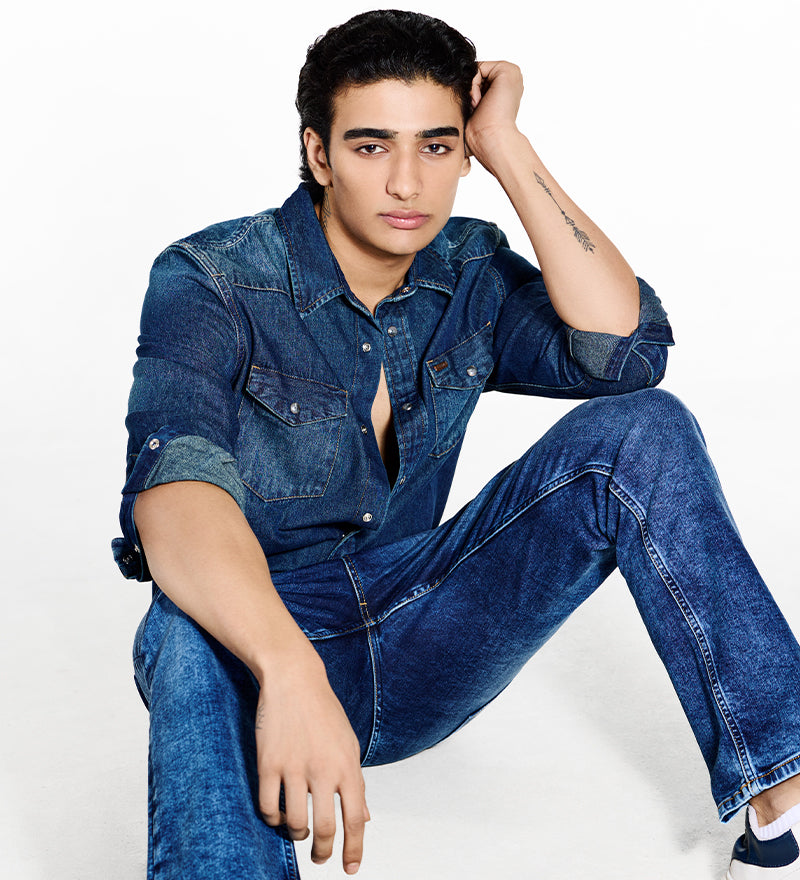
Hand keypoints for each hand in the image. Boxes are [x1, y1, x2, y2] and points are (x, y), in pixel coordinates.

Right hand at [257, 651, 369, 873]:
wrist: (294, 679)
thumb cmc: (323, 711)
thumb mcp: (348, 744)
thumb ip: (356, 782)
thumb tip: (365, 817)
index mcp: (348, 765)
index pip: (356, 819)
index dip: (354, 849)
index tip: (350, 868)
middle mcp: (323, 769)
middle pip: (326, 828)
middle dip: (324, 852)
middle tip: (321, 859)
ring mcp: (294, 767)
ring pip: (295, 822)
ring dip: (297, 834)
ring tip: (299, 832)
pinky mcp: (268, 763)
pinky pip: (268, 807)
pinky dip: (272, 819)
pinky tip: (277, 816)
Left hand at [465, 61, 526, 172]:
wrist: (492, 142)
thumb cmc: (482, 137)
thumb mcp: (472, 115)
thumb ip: (467, 102)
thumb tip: (444, 103)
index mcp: (506, 90)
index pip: (478, 81)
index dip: (469, 95)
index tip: (473, 112)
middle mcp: (511, 80)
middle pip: (476, 75)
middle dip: (469, 92)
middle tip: (475, 110)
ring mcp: (511, 73)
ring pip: (476, 72)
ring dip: (470, 91)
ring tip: (477, 108)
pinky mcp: (506, 70)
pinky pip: (478, 69)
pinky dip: (472, 86)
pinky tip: (478, 102)